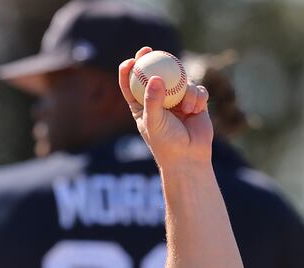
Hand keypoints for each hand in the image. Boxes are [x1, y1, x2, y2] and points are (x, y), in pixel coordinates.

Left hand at [119, 47, 212, 168]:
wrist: (189, 157)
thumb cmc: (166, 143)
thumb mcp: (154, 122)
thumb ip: (153, 100)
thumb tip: (155, 78)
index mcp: (142, 106)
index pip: (131, 85)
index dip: (128, 70)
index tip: (130, 60)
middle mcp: (159, 100)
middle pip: (154, 73)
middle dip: (151, 59)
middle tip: (149, 50)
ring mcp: (178, 99)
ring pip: (181, 80)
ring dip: (185, 91)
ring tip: (185, 109)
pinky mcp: (195, 101)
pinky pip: (198, 89)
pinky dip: (197, 97)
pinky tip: (196, 109)